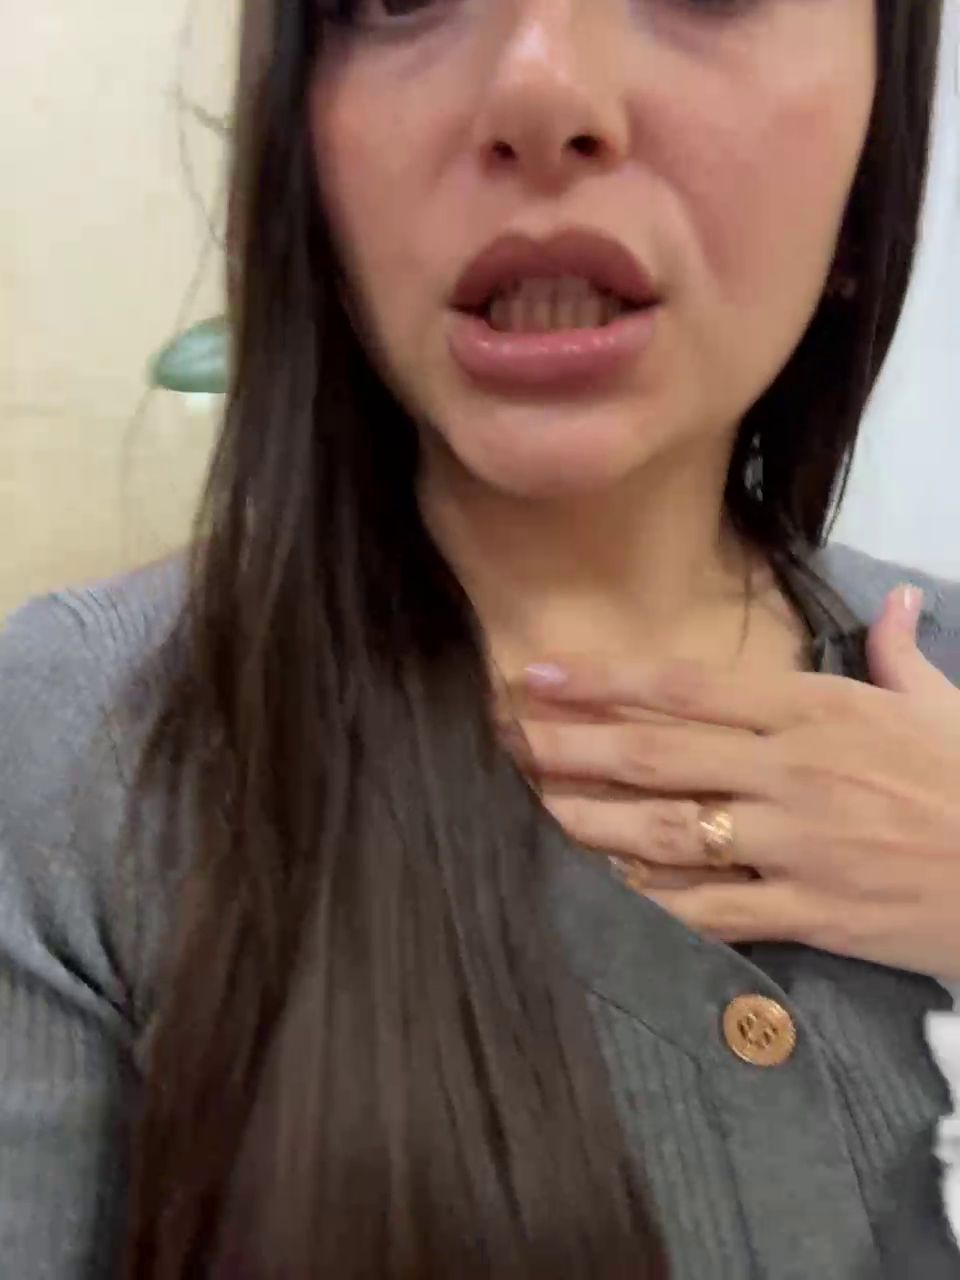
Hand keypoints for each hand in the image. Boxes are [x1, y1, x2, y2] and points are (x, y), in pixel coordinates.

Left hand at [511, 586, 959, 978]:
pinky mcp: (808, 910)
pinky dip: (653, 901)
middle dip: (573, 745)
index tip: (541, 676)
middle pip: (657, 753)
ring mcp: (794, 843)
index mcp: (814, 710)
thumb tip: (896, 602)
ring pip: (667, 829)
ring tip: (533, 808)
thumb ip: (899, 653)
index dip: (604, 682)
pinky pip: (711, 908)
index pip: (687, 688)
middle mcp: (790, 770)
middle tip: (507, 738)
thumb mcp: (941, 706)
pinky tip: (601, 891)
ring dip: (591, 820)